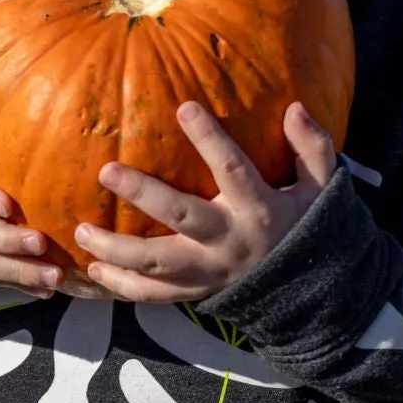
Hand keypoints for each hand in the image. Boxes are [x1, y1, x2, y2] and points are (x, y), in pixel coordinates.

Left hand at [74, 100, 337, 303]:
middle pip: (180, 217)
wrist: (309, 294)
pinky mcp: (195, 292)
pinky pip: (153, 295)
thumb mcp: (321, 187)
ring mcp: (209, 271)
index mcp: (258, 209)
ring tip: (81, 229)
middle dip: (142, 194)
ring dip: (115, 248)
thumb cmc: (305, 226)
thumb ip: (312, 147)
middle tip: (106, 171)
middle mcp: (229, 241)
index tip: (184, 107)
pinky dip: (121, 286)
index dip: (209, 139)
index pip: (232, 168)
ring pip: (156, 264)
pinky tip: (92, 269)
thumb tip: (294, 108)